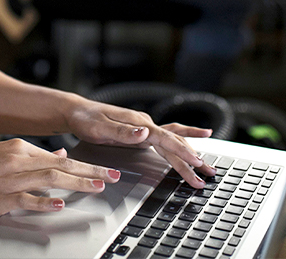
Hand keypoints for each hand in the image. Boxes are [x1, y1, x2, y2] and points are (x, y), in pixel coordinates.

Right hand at [0, 139, 121, 215]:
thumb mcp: (5, 153)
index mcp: (20, 147)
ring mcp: (10, 179)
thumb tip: (60, 154)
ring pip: (50, 180)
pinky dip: (44, 201)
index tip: (105, 169)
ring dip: (76, 183)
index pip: (60, 157)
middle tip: (112, 176)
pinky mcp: (0, 198)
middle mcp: (18, 160)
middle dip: (90, 171)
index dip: (85, 164)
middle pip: (61, 166)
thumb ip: (34, 155)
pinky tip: (60, 203)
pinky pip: (27, 199)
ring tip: (97, 187)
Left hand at [65, 100, 215, 187]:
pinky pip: (165, 137)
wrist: (77, 112)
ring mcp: (143, 127)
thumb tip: (145, 133)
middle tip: (208, 173)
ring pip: (172, 140)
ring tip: (205, 164)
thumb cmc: (86, 120)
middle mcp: (144, 123)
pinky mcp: (140, 131)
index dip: (181, 150)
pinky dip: (180, 140)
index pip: (165, 138)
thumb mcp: (100, 128)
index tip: (196, 161)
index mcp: (138, 122)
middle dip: (191, 158)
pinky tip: (191, 142)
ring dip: (189, 153)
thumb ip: (123, 132)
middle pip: (174, 142)